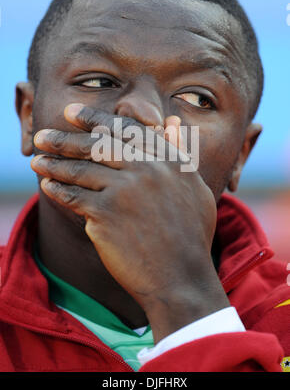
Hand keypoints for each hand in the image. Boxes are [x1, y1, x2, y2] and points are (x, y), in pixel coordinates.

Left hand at [31, 104, 228, 342]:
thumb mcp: (194, 187)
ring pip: (81, 169)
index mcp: (167, 160)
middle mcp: (146, 169)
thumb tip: (170, 122)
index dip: (94, 118)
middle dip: (64, 138)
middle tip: (42, 136)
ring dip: (53, 163)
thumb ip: (180, 151)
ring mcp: (125, 190)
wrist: (181, 277)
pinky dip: (57, 189)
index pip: (124, 129)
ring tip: (36, 160)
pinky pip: (73, 196)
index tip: (71, 112)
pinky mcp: (106, 215)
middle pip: (97, 145)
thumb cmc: (190, 235)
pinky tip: (47, 186)